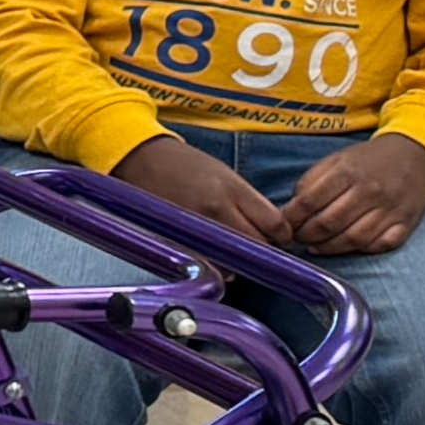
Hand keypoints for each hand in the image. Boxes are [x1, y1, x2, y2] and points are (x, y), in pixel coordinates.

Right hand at [107, 133, 290, 247]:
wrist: (142, 159)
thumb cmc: (186, 165)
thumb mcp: (226, 175)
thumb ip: (249, 203)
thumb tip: (267, 232)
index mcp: (234, 191)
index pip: (275, 224)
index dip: (281, 235)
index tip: (279, 238)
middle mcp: (218, 210)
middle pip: (256, 245)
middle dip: (261, 249)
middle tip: (258, 247)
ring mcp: (196, 227)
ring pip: (232, 259)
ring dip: (238, 260)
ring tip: (233, 251)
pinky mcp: (178, 239)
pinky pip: (207, 263)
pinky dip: (215, 265)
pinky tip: (214, 256)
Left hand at [279, 135, 424, 258]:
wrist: (416, 157)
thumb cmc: (368, 161)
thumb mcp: (336, 160)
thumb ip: (311, 181)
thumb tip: (291, 208)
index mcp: (347, 172)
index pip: (309, 201)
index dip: (291, 218)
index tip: (282, 226)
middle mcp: (370, 191)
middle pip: (329, 223)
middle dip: (306, 236)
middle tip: (297, 239)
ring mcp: (390, 209)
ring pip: (353, 239)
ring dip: (328, 248)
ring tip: (315, 247)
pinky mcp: (406, 223)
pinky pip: (379, 245)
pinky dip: (360, 250)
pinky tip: (345, 247)